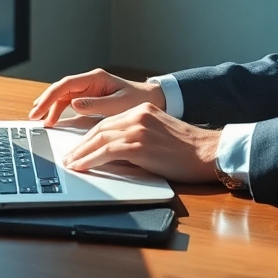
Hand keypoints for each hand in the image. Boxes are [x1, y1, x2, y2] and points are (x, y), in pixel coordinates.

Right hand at [28, 68, 164, 126]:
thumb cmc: (139, 100)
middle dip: (45, 102)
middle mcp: (90, 81)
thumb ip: (96, 104)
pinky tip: (53, 119)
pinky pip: (70, 102)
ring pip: (63, 96)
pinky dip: (60, 110)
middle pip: (61, 89)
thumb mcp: (119, 104)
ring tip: (42, 120)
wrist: (154, 100)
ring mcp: (89, 89)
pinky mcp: (90, 98)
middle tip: (34, 116)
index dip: (50, 97)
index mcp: (96, 78)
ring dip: (51, 107)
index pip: (66, 84)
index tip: (39, 109)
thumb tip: (74, 104)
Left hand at [62, 103, 221, 182]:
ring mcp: (138, 129)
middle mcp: (138, 115)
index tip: (78, 146)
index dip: (90, 136)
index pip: (108, 122)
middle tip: (69, 157)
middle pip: (100, 128)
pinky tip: (82, 166)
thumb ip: (138, 137)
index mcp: (142, 110)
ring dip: (81, 153)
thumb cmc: (188, 149)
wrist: (208, 152)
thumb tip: (114, 154)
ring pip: (100, 139)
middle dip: (81, 144)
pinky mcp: (140, 145)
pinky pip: (107, 151)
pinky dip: (91, 159)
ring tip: (71, 164)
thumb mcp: (159, 134)